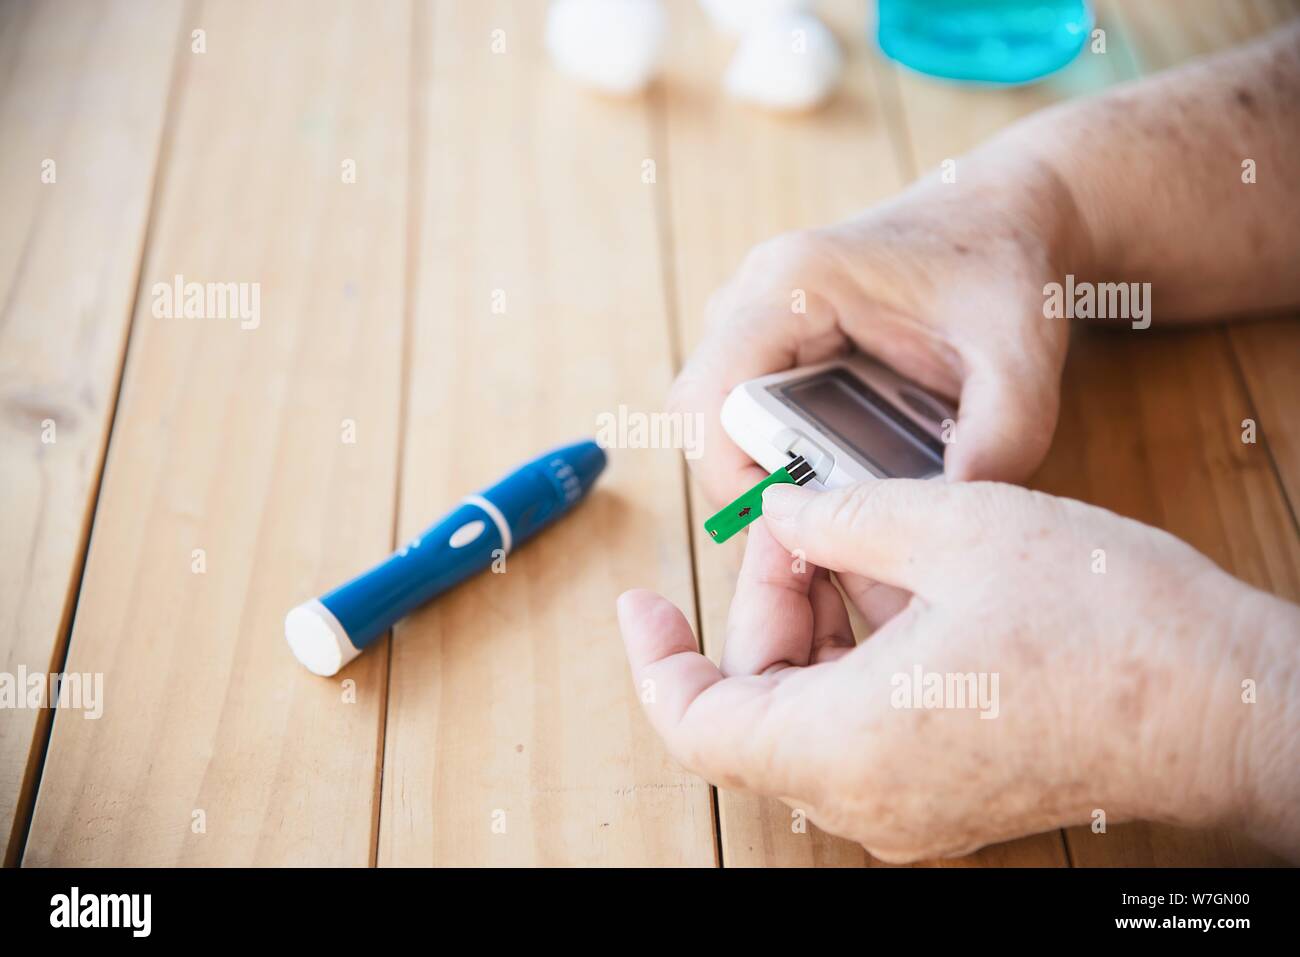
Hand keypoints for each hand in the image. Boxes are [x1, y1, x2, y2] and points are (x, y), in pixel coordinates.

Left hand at [617, 480, 1299, 860]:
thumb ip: (838, 517)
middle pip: (755, 703)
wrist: (1231, 703)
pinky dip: (859, 653)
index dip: (652, 658)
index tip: (640, 598)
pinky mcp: (950, 793)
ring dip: (817, 621)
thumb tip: (783, 515)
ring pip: (810, 710)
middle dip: (765, 602)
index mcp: (844, 745)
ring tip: (860, 538)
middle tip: (803, 521)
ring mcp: (910, 805)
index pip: (693, 723)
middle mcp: (867, 799)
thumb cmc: (1105, 623)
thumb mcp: (952, 526)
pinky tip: (900, 584)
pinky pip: (865, 724)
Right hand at [670, 152, 1082, 504]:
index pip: (709, 400)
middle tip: (820, 530)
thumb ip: (998, 442)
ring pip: (716, 418)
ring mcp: (754, 314)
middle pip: (702, 417)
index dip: (733, 478)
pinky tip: (838, 477)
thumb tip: (943, 524)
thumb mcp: (1019, 361)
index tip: (797, 527)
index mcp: (796, 284)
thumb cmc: (1003, 272)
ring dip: (761, 469)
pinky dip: (777, 453)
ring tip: (834, 507)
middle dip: (748, 483)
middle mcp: (754, 295)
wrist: (1000, 216)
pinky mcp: (770, 337)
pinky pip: (743, 411)